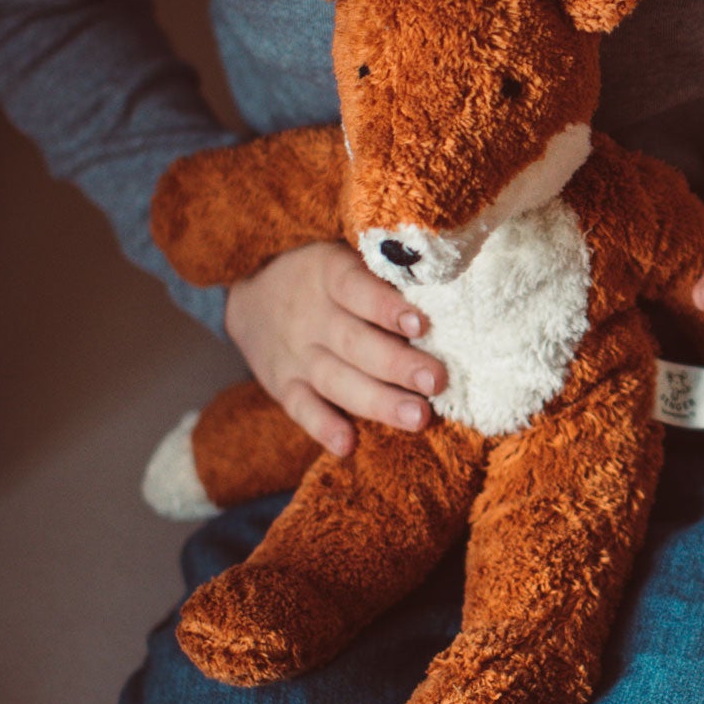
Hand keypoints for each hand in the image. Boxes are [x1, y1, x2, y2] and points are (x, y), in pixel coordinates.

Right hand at [224, 241, 447, 455]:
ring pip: (337, 380)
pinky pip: (301, 409)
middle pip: (355, 343)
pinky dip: (322, 427)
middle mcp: (312, 317)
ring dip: (378, 402)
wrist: (252, 299)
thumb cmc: (326, 279)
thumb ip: (386, 273)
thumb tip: (451, 290)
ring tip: (418, 417)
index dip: (386, 307)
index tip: (421, 325)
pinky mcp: (285, 386)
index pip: (356, 288)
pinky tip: (347, 445)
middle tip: (436, 381)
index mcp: (329, 275)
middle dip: (398, 365)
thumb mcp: (345, 258)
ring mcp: (297, 355)